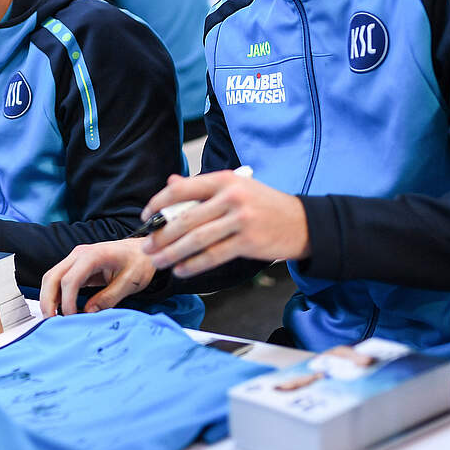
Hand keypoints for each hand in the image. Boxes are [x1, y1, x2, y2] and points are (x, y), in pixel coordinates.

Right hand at [39, 238, 156, 316]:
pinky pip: (59, 279)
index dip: (67, 302)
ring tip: (54, 318)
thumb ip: (110, 297)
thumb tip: (89, 312)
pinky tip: (61, 309)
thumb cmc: (139, 262)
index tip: (72, 318)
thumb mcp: (130, 282)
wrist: (143, 250)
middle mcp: (79, 254)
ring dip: (49, 298)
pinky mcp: (76, 266)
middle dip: (48, 301)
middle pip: (52, 277)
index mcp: (93, 255)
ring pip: (52, 277)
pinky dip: (56, 294)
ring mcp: (76, 259)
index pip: (69, 280)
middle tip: (51, 321)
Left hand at [140, 171, 309, 277]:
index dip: (159, 203)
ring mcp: (240, 219)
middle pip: (186, 218)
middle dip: (162, 235)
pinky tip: (181, 269)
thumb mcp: (236, 187)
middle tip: (146, 246)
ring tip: (158, 261)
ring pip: (197, 239)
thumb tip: (171, 183)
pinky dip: (194, 264)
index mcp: (225, 180)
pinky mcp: (248, 241)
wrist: (302, 223)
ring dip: (173, 252)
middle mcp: (231, 197)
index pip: (183, 189)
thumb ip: (203, 188)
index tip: (147, 216)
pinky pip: (214, 255)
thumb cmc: (264, 204)